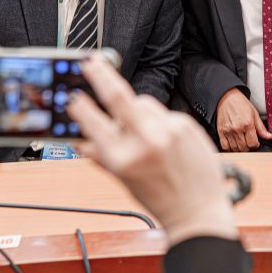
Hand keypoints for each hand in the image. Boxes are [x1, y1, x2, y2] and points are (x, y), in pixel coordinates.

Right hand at [68, 54, 236, 245]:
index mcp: (123, 160)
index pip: (94, 124)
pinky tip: (166, 141)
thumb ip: (103, 157)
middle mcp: (145, 142)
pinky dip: (159, 121)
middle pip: (118, 96)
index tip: (72, 96)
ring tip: (145, 133)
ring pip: (143, 102)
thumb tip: (81, 142)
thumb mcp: (124, 181)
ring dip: (137, 110)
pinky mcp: (185, 124)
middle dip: (101, 75)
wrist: (198, 211)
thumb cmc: (159, 199)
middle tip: (91, 61)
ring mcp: (167, 131)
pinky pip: (164, 112)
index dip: (80, 108)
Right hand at [214, 88, 270, 151]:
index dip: (256, 145)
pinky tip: (233, 143)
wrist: (227, 98)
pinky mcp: (221, 132)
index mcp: (247, 124)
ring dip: (239, 148)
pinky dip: (229, 148)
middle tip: (248, 142)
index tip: (255, 142)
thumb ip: (261, 128)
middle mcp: (237, 129)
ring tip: (241, 142)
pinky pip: (225, 146)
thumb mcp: (254, 114)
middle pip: (244, 148)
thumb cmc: (241, 105)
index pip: (253, 144)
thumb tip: (269, 136)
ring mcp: (228, 131)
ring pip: (234, 149)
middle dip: (248, 147)